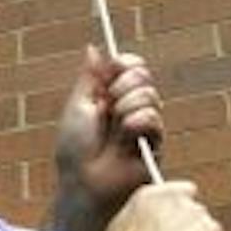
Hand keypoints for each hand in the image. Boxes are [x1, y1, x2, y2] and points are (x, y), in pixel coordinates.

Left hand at [52, 46, 162, 230]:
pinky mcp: (156, 143)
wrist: (85, 182)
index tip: (114, 66)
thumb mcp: (77, 107)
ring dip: (128, 106)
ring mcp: (144, 125)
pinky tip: (126, 135)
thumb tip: (93, 48)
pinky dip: (138, 121)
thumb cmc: (75, 150)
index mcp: (110, 96)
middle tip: (109, 101)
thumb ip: (89, 78)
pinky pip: (154, 117)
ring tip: (115, 126)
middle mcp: (130, 107)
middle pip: (143, 76)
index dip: (125, 63)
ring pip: (149, 95)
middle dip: (125, 84)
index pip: (130, 67)